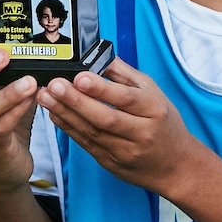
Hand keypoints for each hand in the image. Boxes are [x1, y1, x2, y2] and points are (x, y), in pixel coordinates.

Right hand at [0, 21, 38, 196]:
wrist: (8, 167)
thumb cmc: (10, 123)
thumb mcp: (14, 94)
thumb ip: (20, 73)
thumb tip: (43, 45)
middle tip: (2, 55)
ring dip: (6, 95)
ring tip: (29, 82)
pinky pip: (1, 130)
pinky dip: (16, 114)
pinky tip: (32, 102)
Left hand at [38, 58, 199, 196]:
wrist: (176, 165)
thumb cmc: (164, 124)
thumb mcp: (154, 94)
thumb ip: (125, 75)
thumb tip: (99, 56)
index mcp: (154, 110)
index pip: (126, 99)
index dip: (101, 88)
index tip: (80, 76)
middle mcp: (141, 133)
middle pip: (105, 118)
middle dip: (76, 101)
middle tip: (54, 85)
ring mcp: (125, 151)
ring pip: (92, 132)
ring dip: (66, 114)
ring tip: (46, 96)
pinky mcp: (112, 163)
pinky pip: (86, 144)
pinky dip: (69, 128)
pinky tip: (54, 114)